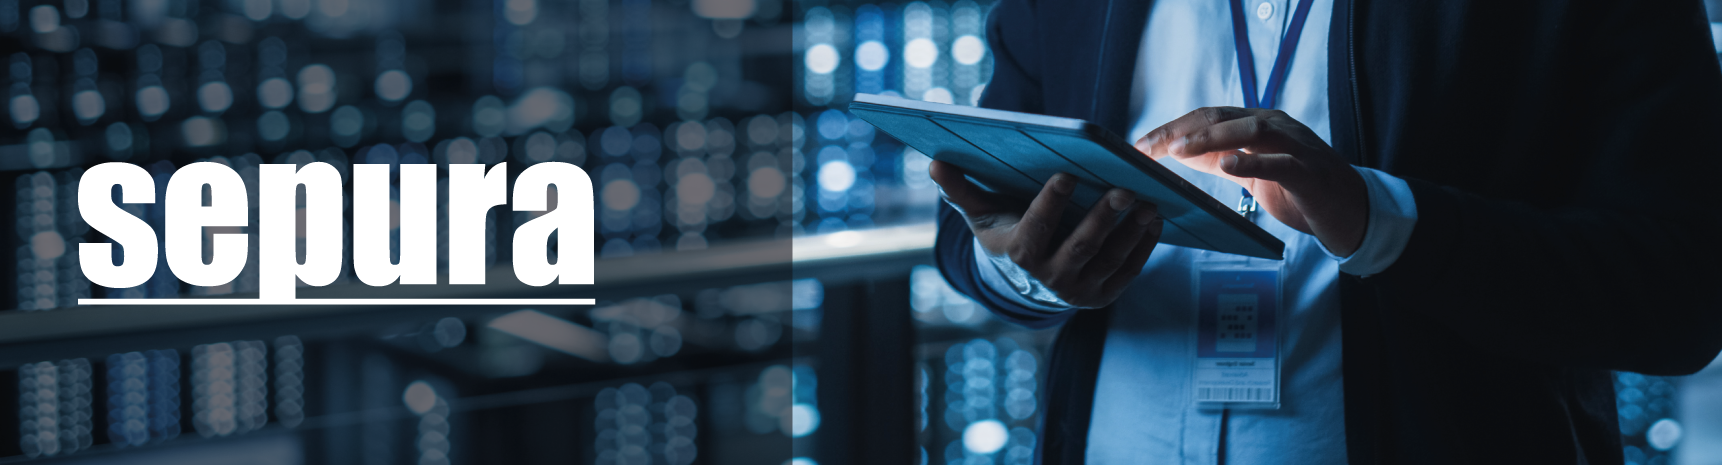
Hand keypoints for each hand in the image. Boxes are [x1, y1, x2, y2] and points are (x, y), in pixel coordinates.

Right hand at [930, 160, 1162, 307]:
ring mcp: (1079, 291)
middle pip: (1081, 247)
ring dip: (1131, 232)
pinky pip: (1127, 272)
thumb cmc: (1005, 232)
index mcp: (1020, 254)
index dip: (1050, 203)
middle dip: (1103, 218)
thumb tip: (935, 164)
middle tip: (1124, 188)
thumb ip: (961, 190)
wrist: (1023, 281)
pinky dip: (1143, 248)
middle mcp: (1049, 278)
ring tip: (1148, 203)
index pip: (1036, 229)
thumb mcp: (982, 214)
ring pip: (1109, 259)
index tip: (1068, 175)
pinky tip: (1154, 221)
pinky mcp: (1103, 297)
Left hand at [1134, 107, 1368, 256]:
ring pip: (1250, 129)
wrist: (1352, 212)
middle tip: (1148, 146)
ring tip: (1178, 150)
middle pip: (1221, 117)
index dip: (1172, 128)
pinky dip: (1253, 160)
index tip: (1140, 144)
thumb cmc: (1299, 191)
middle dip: (1180, 130)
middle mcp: (1276, 127)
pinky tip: (1228, 164)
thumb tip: (1175, 153)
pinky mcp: (1310, 172)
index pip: (1208, 117)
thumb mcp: (1252, 172)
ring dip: (1210, 138)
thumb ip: (1219, 159)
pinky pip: (1281, 162)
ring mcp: (1296, 146)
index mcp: (1259, 125)